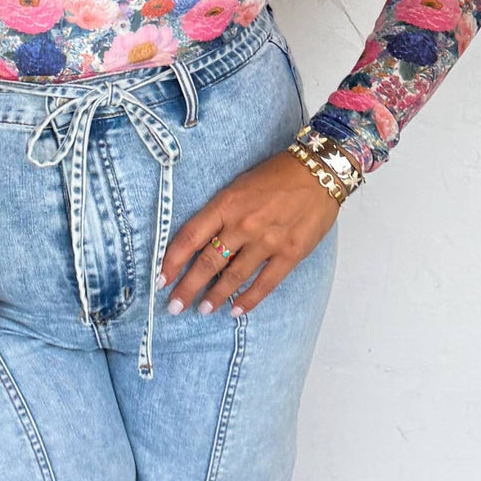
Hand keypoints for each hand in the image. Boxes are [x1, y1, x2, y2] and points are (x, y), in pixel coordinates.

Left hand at [161, 150, 340, 318]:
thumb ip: (222, 214)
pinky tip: (235, 310)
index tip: (161, 279)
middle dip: (188, 287)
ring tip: (202, 310)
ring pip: (233, 276)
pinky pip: (265, 283)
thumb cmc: (277, 175)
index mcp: (226, 204)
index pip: (190, 237)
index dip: (172, 260)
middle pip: (207, 262)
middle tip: (174, 306)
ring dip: (215, 296)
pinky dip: (248, 299)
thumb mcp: (240, 186)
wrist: (319, 170)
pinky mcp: (290, 253)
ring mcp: (267, 241)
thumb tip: (205, 245)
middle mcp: (243, 224)